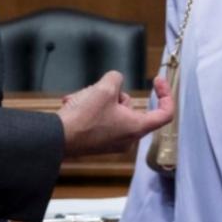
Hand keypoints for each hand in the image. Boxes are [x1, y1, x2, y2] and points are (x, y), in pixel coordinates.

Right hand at [58, 72, 172, 156]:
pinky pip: (99, 118)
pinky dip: (88, 108)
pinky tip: (72, 104)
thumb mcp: (104, 89)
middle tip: (97, 90)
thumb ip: (116, 79)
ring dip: (97, 99)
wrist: (56, 138)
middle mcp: (127, 138)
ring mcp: (111, 142)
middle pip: (129, 106)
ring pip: (112, 109)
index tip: (157, 80)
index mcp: (136, 128)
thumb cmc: (83, 118)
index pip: (165, 114)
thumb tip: (114, 82)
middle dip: (113, 93)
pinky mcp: (97, 141)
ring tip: (80, 99)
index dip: (165, 94)